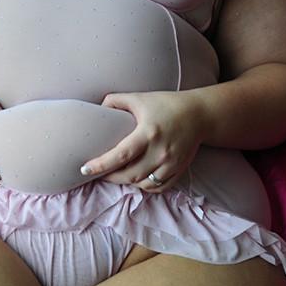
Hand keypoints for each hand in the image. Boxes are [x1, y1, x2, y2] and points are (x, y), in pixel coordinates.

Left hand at [80, 91, 206, 191]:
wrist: (200, 114)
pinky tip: (136, 179)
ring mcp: (171, 164)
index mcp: (149, 133)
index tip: (85, 169)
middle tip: (97, 173)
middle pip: (130, 175)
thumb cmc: (167, 104)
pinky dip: (145, 186)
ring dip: (127, 183)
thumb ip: (116, 100)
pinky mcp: (179, 170)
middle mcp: (161, 152)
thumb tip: (98, 108)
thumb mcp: (140, 98)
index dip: (101, 165)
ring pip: (143, 184)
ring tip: (115, 176)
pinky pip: (158, 187)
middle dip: (110, 177)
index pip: (121, 155)